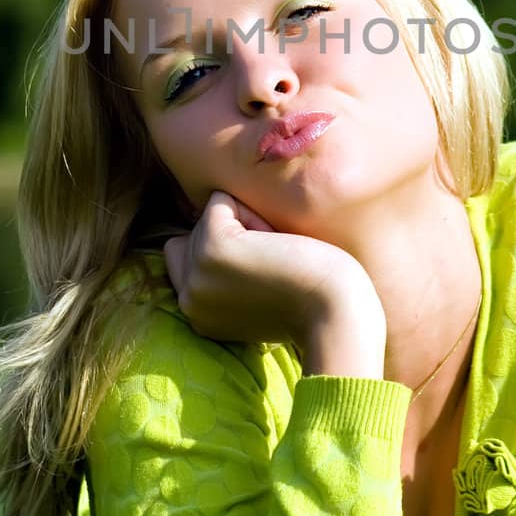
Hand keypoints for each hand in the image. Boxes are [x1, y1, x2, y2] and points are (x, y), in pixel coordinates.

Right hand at [163, 190, 379, 353]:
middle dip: (233, 237)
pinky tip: (277, 245)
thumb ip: (224, 273)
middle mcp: (188, 298)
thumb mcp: (254, 295)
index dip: (218, 249)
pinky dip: (253, 212)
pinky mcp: (213, 247)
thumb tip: (213, 211)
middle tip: (272, 269)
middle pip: (193, 232)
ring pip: (209, 216)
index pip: (181, 256)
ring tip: (277, 260)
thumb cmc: (311, 302)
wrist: (335, 315)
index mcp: (195, 314)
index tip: (259, 271)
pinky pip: (220, 201)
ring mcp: (197, 272)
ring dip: (247, 225)